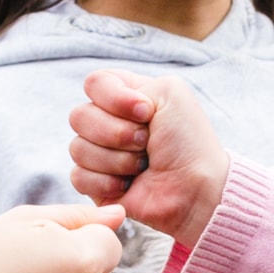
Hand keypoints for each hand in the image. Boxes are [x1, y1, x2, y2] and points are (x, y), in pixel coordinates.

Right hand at [67, 69, 232, 249]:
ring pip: (78, 148)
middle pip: (79, 116)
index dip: (114, 98)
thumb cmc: (189, 142)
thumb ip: (131, 84)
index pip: (94, 83)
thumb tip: (104, 113)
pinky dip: (107, 181)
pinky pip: (78, 176)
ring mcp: (99, 154)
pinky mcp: (95, 184)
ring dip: (117, 159)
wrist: (196, 189)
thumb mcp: (170, 92)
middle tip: (146, 143)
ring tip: (142, 166)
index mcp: (125, 96)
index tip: (146, 112)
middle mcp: (108, 122)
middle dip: (117, 132)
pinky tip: (129, 185)